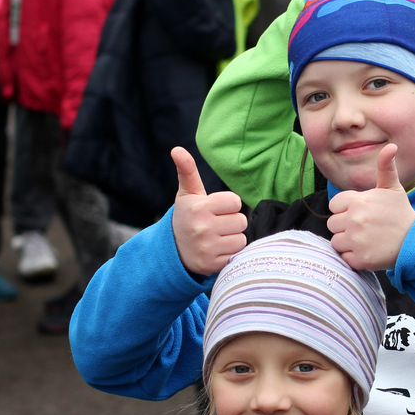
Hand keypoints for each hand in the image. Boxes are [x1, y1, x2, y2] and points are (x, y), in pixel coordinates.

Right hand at [171, 147, 246, 275]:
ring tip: (217, 238)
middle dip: (232, 223)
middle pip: (241, 221)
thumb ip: (187, 171)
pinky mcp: (212, 265)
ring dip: (233, 239)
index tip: (217, 209)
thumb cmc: (187, 217)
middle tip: (217, 225)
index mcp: (198, 207)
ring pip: (241, 239)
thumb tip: (177, 149)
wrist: (173, 251)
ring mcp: (207, 248)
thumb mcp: (187, 194)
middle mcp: (202, 227)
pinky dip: (230, 254)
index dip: (229, 206)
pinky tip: (217, 251)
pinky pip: (236, 255)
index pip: (236, 202)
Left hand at [327, 144, 414, 270]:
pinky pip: (345, 258)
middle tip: (364, 228)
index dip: (345, 209)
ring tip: (365, 239)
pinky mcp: (361, 259)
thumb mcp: (393, 188)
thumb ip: (386, 167)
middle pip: (332, 224)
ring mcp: (357, 240)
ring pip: (336, 242)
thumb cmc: (401, 213)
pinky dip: (354, 257)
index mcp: (358, 201)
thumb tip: (390, 146)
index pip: (334, 205)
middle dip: (344, 226)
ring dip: (347, 243)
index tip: (360, 213)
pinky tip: (368, 251)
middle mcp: (355, 220)